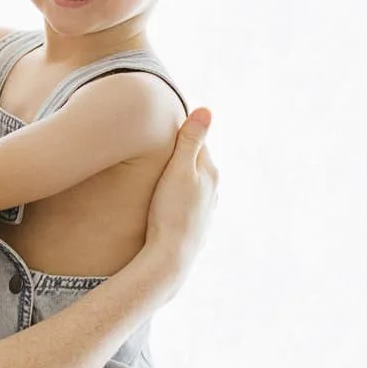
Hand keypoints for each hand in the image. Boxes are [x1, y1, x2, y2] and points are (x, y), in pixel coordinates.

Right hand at [143, 109, 217, 275]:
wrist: (170, 258)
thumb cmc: (171, 212)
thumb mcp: (179, 170)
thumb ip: (191, 140)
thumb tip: (207, 110)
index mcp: (211, 172)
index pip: (197, 142)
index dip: (178, 136)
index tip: (159, 133)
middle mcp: (212, 191)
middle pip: (194, 164)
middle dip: (178, 158)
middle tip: (154, 155)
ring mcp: (205, 211)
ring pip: (190, 186)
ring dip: (176, 181)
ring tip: (157, 181)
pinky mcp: (194, 227)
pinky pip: (184, 205)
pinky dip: (175, 200)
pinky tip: (164, 206)